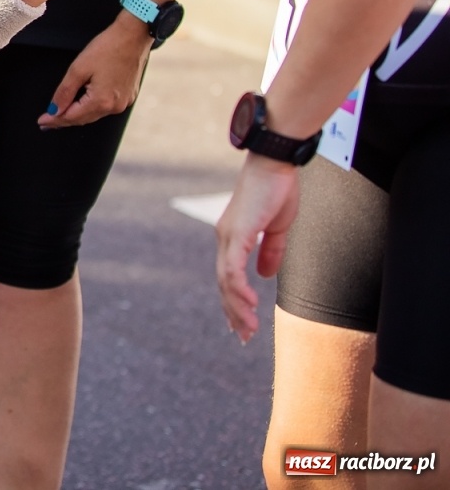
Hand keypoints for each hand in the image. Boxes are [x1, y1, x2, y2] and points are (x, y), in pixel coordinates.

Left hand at [37, 16, 151, 127]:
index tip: (42, 122)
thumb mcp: (78, 69)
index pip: (71, 117)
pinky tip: (82, 105)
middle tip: (47, 122)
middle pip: (83, 119)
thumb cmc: (107, 48)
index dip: (54, 120)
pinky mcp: (129, 95)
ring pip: (94, 114)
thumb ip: (64, 92)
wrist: (134, 36)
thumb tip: (54, 110)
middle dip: (64, 120)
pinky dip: (91, 108)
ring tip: (60, 115)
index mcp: (101, 101)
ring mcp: (124, 102)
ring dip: (77, 115)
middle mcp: (114, 106)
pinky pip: (105, 107)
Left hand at [215, 153, 301, 341]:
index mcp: (233, 238)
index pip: (228, 277)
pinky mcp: (237, 232)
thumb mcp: (276, 228)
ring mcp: (228, 235)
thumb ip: (270, 252)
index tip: (241, 324)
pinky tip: (248, 304)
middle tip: (244, 337)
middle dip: (233, 313)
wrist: (275, 164)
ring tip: (248, 329)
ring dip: (237, 307)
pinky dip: (239, 287)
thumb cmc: (277, 190)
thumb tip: (265, 276)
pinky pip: (233, 267)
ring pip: (226, 280)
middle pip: (224, 284)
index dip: (234, 302)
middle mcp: (225, 239)